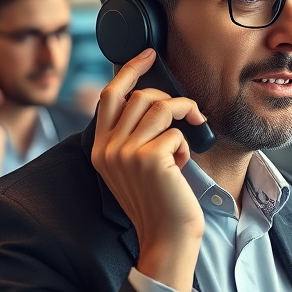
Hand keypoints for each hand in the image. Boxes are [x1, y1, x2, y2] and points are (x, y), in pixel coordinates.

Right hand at [90, 49, 207, 291]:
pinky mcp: (149, 159)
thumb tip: (155, 99)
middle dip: (171, 99)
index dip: (130, 69)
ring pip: (160, 107)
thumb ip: (134, 136)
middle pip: (140, 96)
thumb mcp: (135, 166)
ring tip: (191, 137)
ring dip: (184, 117)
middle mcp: (108, 148)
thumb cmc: (159, 201)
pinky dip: (187, 147)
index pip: (109, 95)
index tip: (149, 54)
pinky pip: (177, 132)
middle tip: (189, 115)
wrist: (166, 238)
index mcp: (100, 148)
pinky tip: (182, 167)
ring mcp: (126, 153)